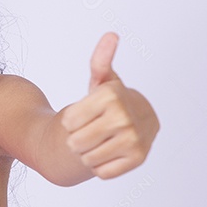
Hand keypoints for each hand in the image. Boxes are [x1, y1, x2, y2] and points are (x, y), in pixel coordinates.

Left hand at [59, 32, 158, 178]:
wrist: (136, 124)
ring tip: (100, 141)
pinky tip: (110, 153)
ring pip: (87, 158)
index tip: (84, 115)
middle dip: (77, 140)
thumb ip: (101, 60)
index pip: (68, 122)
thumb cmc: (110, 103)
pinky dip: (101, 166)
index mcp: (111, 95)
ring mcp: (135, 139)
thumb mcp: (103, 81)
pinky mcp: (138, 159)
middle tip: (91, 131)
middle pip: (76, 142)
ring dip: (88, 153)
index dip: (71, 122)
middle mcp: (126, 117)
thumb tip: (111, 35)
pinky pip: (102, 171)